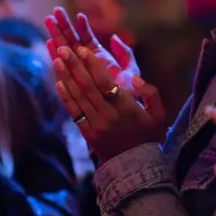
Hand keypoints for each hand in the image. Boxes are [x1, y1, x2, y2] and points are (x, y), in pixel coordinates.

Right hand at [45, 7, 139, 91]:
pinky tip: (50, 43)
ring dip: (56, 36)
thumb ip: (125, 54)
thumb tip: (114, 38)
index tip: (78, 15)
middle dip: (63, 26)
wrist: (124, 115)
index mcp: (99, 58)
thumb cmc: (129, 96)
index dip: (81, 26)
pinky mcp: (73, 82)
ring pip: (65, 51)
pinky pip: (63, 66)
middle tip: (54, 12)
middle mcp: (86, 63)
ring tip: (48, 20)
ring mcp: (78, 72)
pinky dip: (56, 55)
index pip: (87, 38)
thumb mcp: (131, 71)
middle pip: (72, 41)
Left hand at [52, 45, 165, 163]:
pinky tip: (58, 83)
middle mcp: (108, 115)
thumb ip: (150, 92)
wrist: (135, 166)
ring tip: (57, 60)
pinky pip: (74, 112)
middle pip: (87, 86)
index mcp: (125, 107)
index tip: (82, 50)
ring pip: (78, 97)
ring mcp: (96, 125)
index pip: (105, 82)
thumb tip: (133, 78)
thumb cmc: (148, 136)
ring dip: (66, 77)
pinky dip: (66, 97)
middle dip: (74, 66)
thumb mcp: (158, 114)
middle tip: (63, 49)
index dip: (92, 65)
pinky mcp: (87, 134)